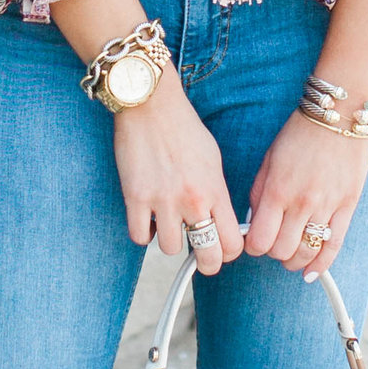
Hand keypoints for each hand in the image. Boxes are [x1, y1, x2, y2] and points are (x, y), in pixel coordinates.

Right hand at [109, 74, 243, 263]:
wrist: (151, 105)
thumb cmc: (184, 128)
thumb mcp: (213, 160)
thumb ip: (217, 192)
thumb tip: (220, 218)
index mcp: (215, 190)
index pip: (232, 243)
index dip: (229, 252)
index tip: (223, 247)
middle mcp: (192, 201)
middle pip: (208, 256)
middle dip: (207, 263)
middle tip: (202, 257)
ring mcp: (162, 201)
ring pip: (171, 249)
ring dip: (171, 240)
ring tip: (169, 224)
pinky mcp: (135, 198)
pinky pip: (140, 237)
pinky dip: (144, 233)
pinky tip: (147, 219)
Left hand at [243, 106, 367, 278]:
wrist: (339, 115)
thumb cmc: (299, 135)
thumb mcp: (268, 160)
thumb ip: (259, 194)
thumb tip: (253, 223)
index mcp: (277, 190)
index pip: (258, 240)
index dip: (252, 247)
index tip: (254, 241)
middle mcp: (301, 202)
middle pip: (281, 251)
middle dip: (273, 253)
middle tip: (273, 243)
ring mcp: (327, 206)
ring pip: (307, 252)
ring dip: (294, 261)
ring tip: (290, 257)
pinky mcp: (347, 206)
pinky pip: (335, 245)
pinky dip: (322, 265)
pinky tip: (312, 274)